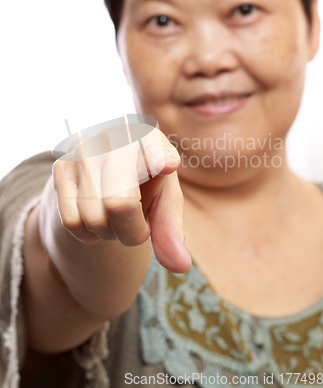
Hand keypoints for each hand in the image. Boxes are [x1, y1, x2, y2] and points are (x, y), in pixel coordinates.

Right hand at [52, 124, 191, 273]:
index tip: (168, 164)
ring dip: (108, 233)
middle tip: (137, 226)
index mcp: (150, 139)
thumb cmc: (145, 184)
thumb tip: (180, 266)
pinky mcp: (61, 166)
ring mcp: (85, 149)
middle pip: (120, 205)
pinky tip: (96, 214)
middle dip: (132, 232)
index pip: (154, 152)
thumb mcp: (164, 201)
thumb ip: (170, 230)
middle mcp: (116, 137)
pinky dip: (87, 233)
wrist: (105, 168)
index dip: (158, 159)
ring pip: (94, 219)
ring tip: (115, 215)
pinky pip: (71, 221)